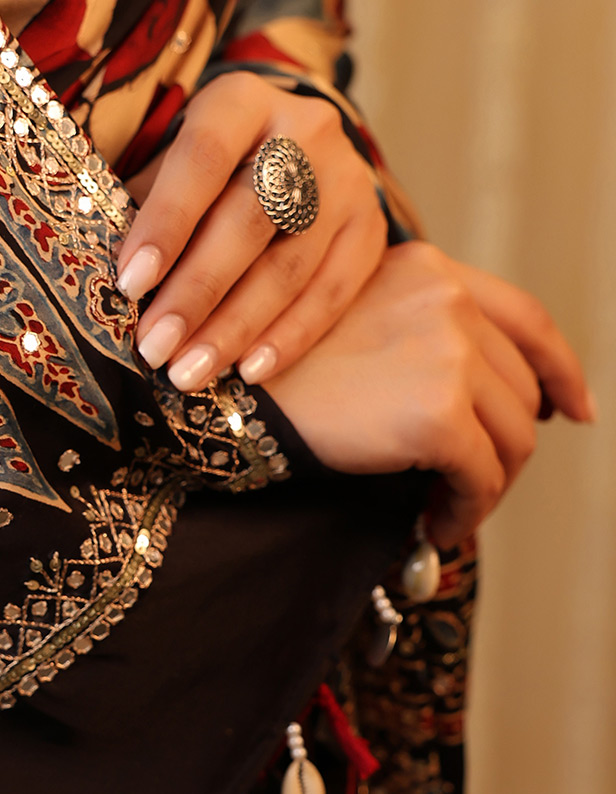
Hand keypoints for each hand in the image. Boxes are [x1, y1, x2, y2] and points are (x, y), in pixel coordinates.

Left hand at [116, 71, 386, 391]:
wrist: (292, 149)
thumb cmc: (204, 168)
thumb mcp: (169, 162)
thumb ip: (142, 205)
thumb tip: (98, 272)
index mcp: (240, 101)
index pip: (202, 159)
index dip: (166, 221)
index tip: (129, 282)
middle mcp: (305, 130)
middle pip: (250, 219)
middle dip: (197, 291)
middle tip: (154, 347)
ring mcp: (348, 179)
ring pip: (290, 264)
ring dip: (235, 327)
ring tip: (189, 371)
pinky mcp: (371, 228)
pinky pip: (333, 292)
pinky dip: (289, 336)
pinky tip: (249, 370)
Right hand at [263, 242, 591, 545]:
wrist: (219, 390)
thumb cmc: (267, 363)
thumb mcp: (351, 315)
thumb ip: (422, 331)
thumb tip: (495, 400)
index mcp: (428, 269)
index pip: (526, 320)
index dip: (560, 370)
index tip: (573, 409)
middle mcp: (447, 300)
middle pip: (521, 389)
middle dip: (506, 445)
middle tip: (474, 483)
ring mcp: (447, 353)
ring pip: (513, 438)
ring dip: (486, 484)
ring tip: (446, 508)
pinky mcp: (437, 413)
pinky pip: (481, 477)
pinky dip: (466, 510)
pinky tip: (435, 524)